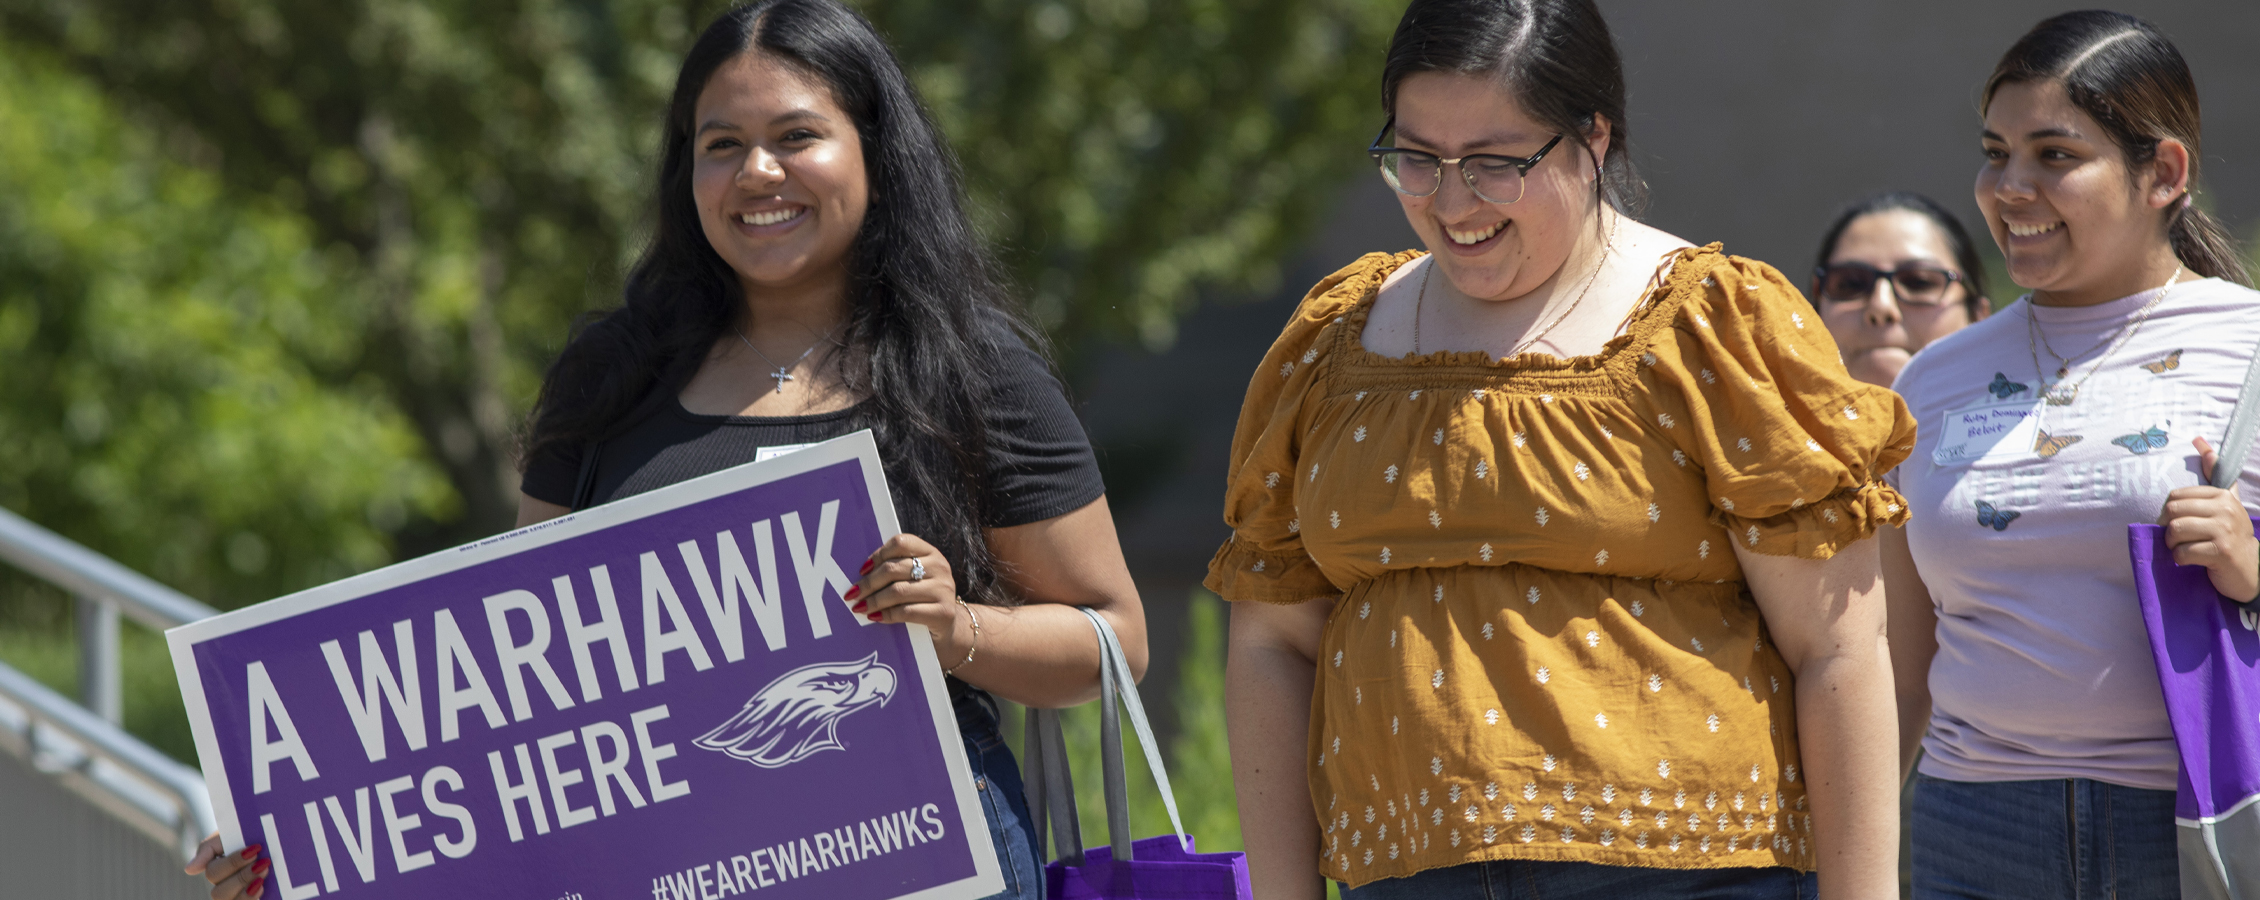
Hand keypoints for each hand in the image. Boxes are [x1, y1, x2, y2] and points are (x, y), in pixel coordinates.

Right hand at [184, 834, 266, 898]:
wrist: (273, 839)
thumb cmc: (248, 835)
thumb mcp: (228, 834)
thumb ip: (208, 848)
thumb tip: (189, 870)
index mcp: (216, 870)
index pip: (214, 873)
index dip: (233, 863)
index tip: (255, 849)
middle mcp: (224, 887)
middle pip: (219, 894)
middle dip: (242, 877)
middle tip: (263, 863)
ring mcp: (237, 895)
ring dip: (247, 892)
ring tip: (265, 874)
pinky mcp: (250, 898)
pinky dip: (251, 899)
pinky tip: (262, 889)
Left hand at [849, 533, 970, 655]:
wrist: (948, 627)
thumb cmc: (922, 599)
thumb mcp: (914, 579)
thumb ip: (895, 570)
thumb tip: (861, 573)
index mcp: (931, 552)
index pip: (901, 542)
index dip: (878, 554)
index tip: (862, 570)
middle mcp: (940, 567)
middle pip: (894, 568)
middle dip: (869, 582)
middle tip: (852, 593)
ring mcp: (944, 589)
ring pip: (898, 591)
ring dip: (874, 600)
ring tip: (859, 607)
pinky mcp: (944, 612)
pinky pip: (907, 612)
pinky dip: (886, 615)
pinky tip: (875, 617)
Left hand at [2160, 437, 2259, 601]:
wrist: (2250, 569)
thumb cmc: (2229, 534)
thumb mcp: (2224, 501)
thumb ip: (2213, 472)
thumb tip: (2198, 439)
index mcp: (2221, 496)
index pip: (2175, 497)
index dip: (2168, 513)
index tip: (2178, 523)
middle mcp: (2225, 509)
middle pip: (2173, 512)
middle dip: (2167, 528)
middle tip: (2177, 538)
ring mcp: (2225, 530)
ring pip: (2176, 531)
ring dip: (2173, 545)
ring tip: (2183, 548)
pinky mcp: (2221, 552)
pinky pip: (2183, 552)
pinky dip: (2180, 559)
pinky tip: (2190, 560)